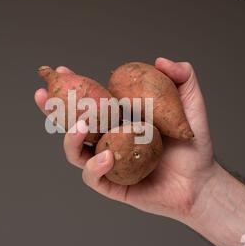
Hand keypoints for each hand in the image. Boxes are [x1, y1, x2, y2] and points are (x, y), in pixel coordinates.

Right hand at [34, 58, 220, 221]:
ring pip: (74, 151)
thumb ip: (182, 78)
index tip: (61, 70)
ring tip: (81, 125)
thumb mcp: (191, 106)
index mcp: (119, 120)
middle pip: (72, 124)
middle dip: (53, 110)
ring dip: (70, 137)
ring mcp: (107, 163)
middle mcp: (108, 139)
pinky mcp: (111, 185)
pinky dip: (94, 166)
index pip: (90, 101)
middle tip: (44, 95)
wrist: (200, 183)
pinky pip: (92, 177)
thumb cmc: (194, 146)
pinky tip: (105, 156)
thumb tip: (159, 60)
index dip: (73, 86)